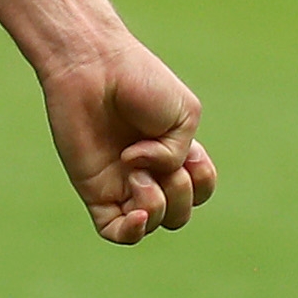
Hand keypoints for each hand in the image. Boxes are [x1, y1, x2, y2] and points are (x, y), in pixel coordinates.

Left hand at [40, 31, 216, 244]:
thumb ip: (178, 154)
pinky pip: (115, 232)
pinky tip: (137, 214)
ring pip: (153, 224)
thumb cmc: (141, 81)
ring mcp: (121, 183)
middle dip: (182, 194)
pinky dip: (132, 232)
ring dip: (157, 205)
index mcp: (173, 152)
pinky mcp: (94, 190)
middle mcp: (149, 171)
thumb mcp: (184, 115)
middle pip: (179, 214)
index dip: (203, 180)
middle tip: (162, 161)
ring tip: (136, 170)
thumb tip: (143, 177)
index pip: (200, 190)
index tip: (193, 150)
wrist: (95, 65)